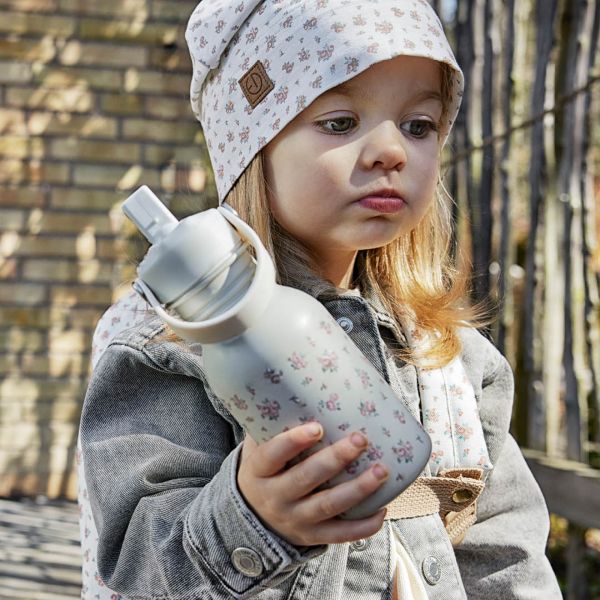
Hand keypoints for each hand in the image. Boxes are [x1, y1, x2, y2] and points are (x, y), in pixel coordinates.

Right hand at [237, 422, 387, 545]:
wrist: (252, 517)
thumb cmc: (265, 469)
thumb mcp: (257, 447)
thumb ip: (272, 423)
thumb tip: (296, 383)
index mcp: (258, 471)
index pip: (273, 454)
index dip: (294, 441)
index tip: (317, 426)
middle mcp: (275, 497)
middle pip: (306, 478)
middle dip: (336, 459)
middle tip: (361, 438)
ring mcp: (294, 519)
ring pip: (328, 506)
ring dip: (358, 489)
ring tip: (382, 470)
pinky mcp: (312, 536)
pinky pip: (339, 535)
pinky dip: (363, 526)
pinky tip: (383, 508)